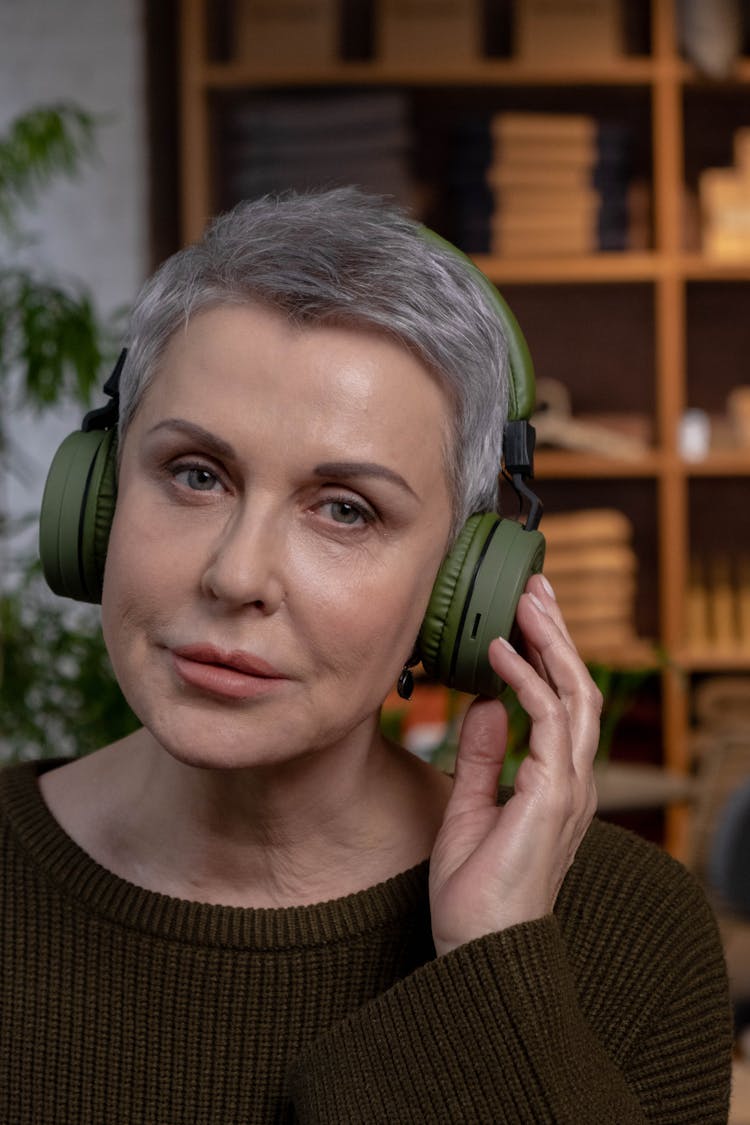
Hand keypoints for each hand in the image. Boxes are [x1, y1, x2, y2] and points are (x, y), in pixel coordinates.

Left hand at [428, 573, 601, 956]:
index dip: (548, 655)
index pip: (562, 703)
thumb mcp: (471, 808)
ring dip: (551, 641)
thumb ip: (484, 757)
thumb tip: (486, 706)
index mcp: (556, 783)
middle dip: (558, 633)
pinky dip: (527, 679)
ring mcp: (568, 787)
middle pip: (578, 687)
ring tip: (525, 600)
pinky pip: (547, 721)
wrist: (481, 954)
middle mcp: (572, 780)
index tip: (524, 615)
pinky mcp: (552, 794)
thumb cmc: (476, 895)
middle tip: (535, 587)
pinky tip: (500, 652)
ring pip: (575, 694)